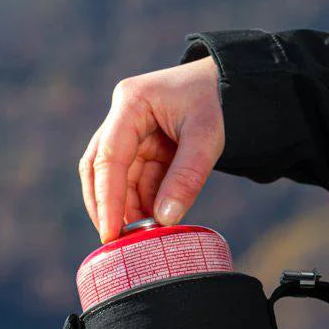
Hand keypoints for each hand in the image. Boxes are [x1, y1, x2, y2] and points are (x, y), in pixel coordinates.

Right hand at [79, 56, 223, 242]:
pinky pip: (133, 181)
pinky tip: (150, 223)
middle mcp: (122, 116)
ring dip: (125, 208)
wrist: (229, 86)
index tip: (110, 232)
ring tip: (140, 237)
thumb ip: (186, 177)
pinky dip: (140, 203)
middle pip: (98, 168)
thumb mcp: (207, 138)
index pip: (109, 156)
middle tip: (114, 242)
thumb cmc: (216, 103)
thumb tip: (164, 219)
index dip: (107, 198)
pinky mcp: (140, 147)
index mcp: (132, 103)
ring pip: (114, 178)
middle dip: (105, 206)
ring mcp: (128, 132)